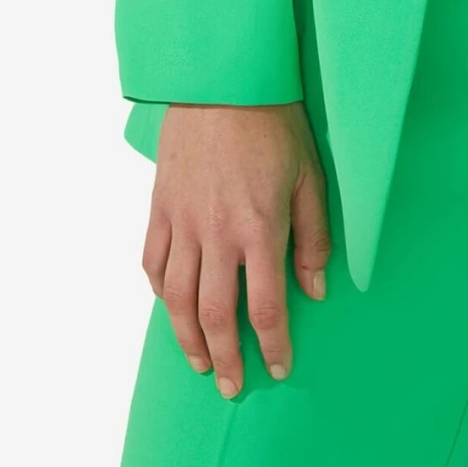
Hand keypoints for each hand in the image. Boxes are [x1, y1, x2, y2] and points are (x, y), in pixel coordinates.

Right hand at [142, 102, 331, 398]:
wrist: (223, 81)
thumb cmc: (274, 124)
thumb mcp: (310, 177)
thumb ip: (312, 238)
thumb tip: (315, 290)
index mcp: (259, 227)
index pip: (266, 306)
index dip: (272, 344)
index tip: (277, 368)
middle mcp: (216, 233)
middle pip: (216, 315)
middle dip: (225, 358)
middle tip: (231, 385)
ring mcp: (182, 221)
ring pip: (177, 299)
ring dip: (187, 338)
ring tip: (199, 362)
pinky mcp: (160, 207)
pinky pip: (152, 263)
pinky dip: (160, 294)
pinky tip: (172, 309)